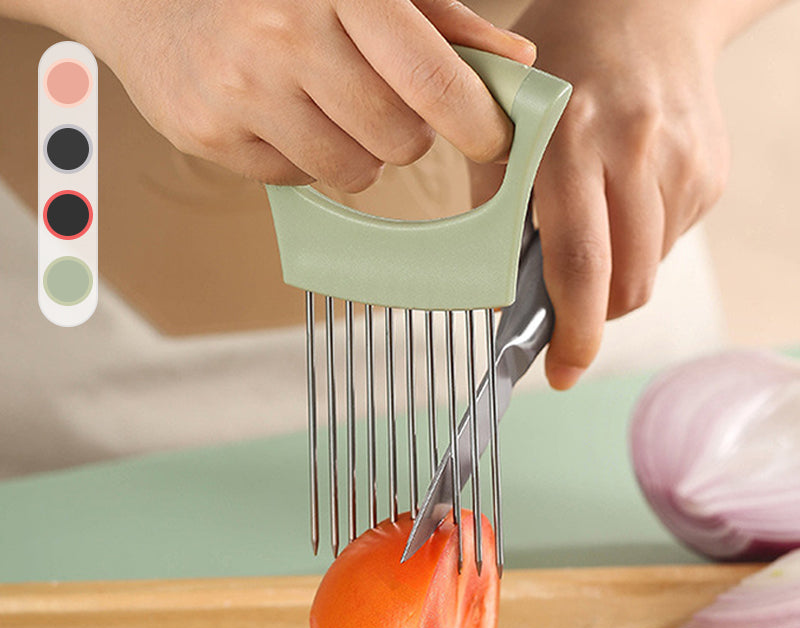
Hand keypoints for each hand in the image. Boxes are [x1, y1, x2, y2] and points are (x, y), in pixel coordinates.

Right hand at [48, 0, 534, 190]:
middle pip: (397, 139)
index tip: (492, 139)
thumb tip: (515, 67)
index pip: (428, 76)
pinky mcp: (211, 134)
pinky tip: (279, 116)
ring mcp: (241, 89)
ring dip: (358, 154)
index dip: (474, 121)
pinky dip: (303, 159)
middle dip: (407, 135)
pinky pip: (297, 180)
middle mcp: (285, 34)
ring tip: (326, 109)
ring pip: (352, 173)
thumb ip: (441, 23)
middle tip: (382, 108)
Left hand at [473, 0, 735, 389]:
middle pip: (625, 283)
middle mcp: (636, 150)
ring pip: (647, 271)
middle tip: (566, 311)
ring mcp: (684, 163)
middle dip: (592, 317)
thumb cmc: (564, 63)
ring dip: (613, 278)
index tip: (560, 372)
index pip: (579, 261)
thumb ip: (501, 206)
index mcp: (572, 138)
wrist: (649, 8)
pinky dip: (637, 246)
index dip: (572, 332)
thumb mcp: (507, 121)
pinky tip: (622, 200)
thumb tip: (505, 290)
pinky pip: (668, 243)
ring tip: (592, 227)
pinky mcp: (710, 174)